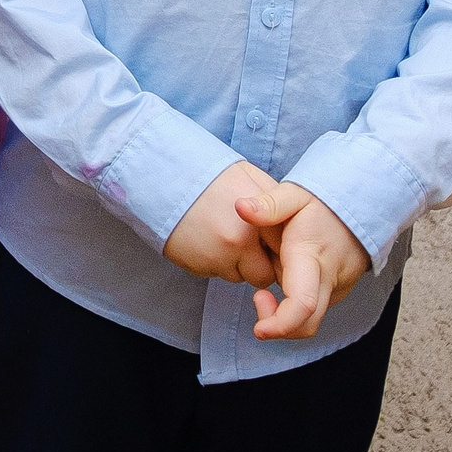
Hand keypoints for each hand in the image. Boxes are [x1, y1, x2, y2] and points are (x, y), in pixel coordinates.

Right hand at [162, 159, 283, 284]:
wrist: (161, 174)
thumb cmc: (208, 174)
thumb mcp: (250, 180)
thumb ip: (274, 208)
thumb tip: (291, 232)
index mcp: (259, 220)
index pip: (286, 254)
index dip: (279, 251)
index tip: (270, 243)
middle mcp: (239, 243)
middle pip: (263, 275)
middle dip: (257, 263)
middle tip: (243, 241)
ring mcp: (215, 257)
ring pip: (237, 277)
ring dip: (233, 263)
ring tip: (218, 235)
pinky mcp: (195, 266)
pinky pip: (213, 273)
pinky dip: (211, 261)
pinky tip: (203, 239)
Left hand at [237, 181, 370, 339]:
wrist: (360, 208)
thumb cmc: (321, 203)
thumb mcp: (294, 195)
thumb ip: (268, 204)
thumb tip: (241, 207)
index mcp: (311, 257)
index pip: (302, 304)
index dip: (280, 324)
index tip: (259, 330)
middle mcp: (328, 279)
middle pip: (307, 324)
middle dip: (277, 325)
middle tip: (258, 298)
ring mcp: (336, 289)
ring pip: (310, 318)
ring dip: (285, 311)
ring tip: (270, 275)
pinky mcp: (336, 292)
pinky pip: (315, 308)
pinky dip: (296, 303)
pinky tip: (287, 273)